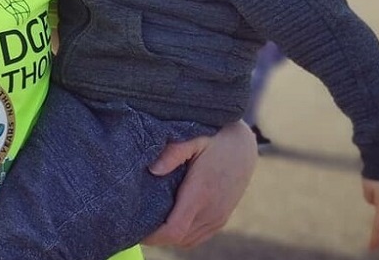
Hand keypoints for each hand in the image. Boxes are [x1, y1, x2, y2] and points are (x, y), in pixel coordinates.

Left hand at [143, 120, 256, 247]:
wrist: (243, 144)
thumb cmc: (215, 138)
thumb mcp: (193, 138)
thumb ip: (172, 153)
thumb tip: (152, 170)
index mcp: (201, 194)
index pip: (174, 230)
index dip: (153, 236)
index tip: (135, 228)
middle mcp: (211, 211)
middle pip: (178, 239)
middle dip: (156, 236)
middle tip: (135, 221)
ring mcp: (218, 217)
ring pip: (188, 240)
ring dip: (169, 236)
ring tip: (149, 222)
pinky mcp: (222, 218)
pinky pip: (198, 236)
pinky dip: (183, 234)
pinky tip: (169, 221)